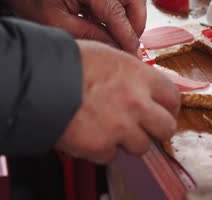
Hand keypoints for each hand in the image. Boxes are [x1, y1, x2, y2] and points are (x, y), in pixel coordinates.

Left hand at [6, 0, 146, 56]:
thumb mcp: (56, 23)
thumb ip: (89, 35)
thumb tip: (117, 48)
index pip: (117, 12)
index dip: (127, 37)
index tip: (133, 55)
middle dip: (136, 24)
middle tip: (128, 45)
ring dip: (132, 17)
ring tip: (119, 36)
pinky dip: (124, 10)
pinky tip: (111, 24)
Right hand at [55, 40, 180, 163]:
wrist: (38, 81)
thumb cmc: (68, 63)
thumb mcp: (107, 55)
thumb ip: (131, 73)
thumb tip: (142, 86)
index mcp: (139, 76)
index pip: (173, 97)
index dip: (169, 107)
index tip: (164, 112)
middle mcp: (136, 102)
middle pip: (166, 128)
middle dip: (156, 129)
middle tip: (144, 127)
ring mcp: (120, 127)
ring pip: (141, 146)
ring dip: (128, 141)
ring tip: (109, 128)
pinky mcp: (100, 146)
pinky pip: (112, 156)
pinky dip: (102, 149)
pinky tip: (90, 133)